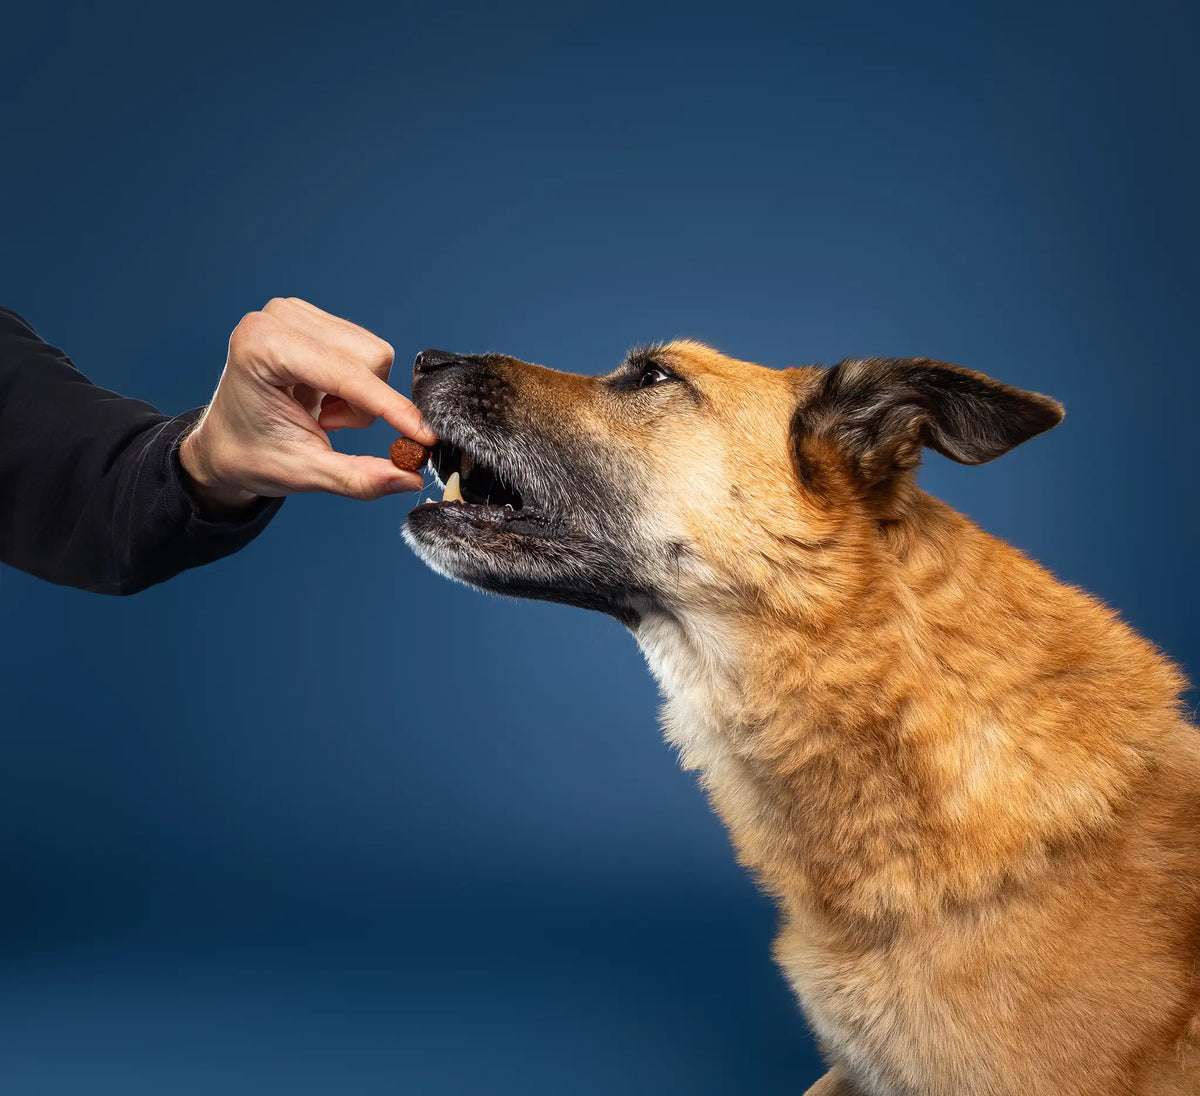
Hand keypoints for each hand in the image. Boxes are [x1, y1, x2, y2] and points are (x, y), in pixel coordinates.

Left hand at [179, 297, 434, 513]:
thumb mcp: (305, 473)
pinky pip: (367, 351)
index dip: (389, 407)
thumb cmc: (251, 455)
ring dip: (361, 396)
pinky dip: (356, 385)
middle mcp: (277, 318)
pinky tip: (322, 396)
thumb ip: (359, 478)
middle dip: (365, 404)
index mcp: (262, 347)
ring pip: (374, 354)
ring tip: (322, 412)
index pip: (346, 373)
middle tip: (327, 425)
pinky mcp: (312, 319)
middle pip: (371, 357)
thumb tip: (409, 477)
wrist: (226, 443)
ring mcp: (295, 313)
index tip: (423, 436)